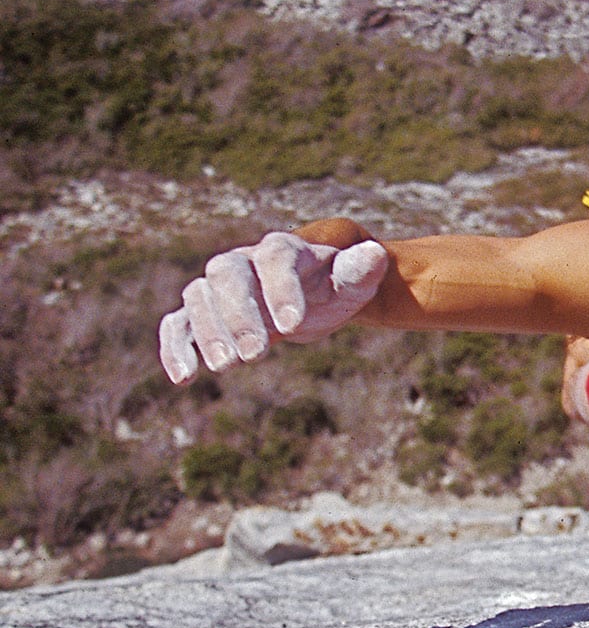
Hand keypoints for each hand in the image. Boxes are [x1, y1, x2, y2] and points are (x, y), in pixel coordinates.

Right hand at [158, 232, 388, 383]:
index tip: (294, 325)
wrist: (311, 290)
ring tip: (227, 366)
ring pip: (200, 298)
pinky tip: (184, 378)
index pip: (275, 259)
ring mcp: (219, 288)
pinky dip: (175, 347)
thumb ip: (361, 270)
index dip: (281, 289)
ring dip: (209, 332)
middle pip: (227, 276)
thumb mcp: (354, 281)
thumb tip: (375, 255)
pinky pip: (178, 325)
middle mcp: (243, 262)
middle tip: (256, 353)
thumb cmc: (334, 284)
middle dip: (239, 314)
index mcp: (282, 250)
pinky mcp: (204, 314)